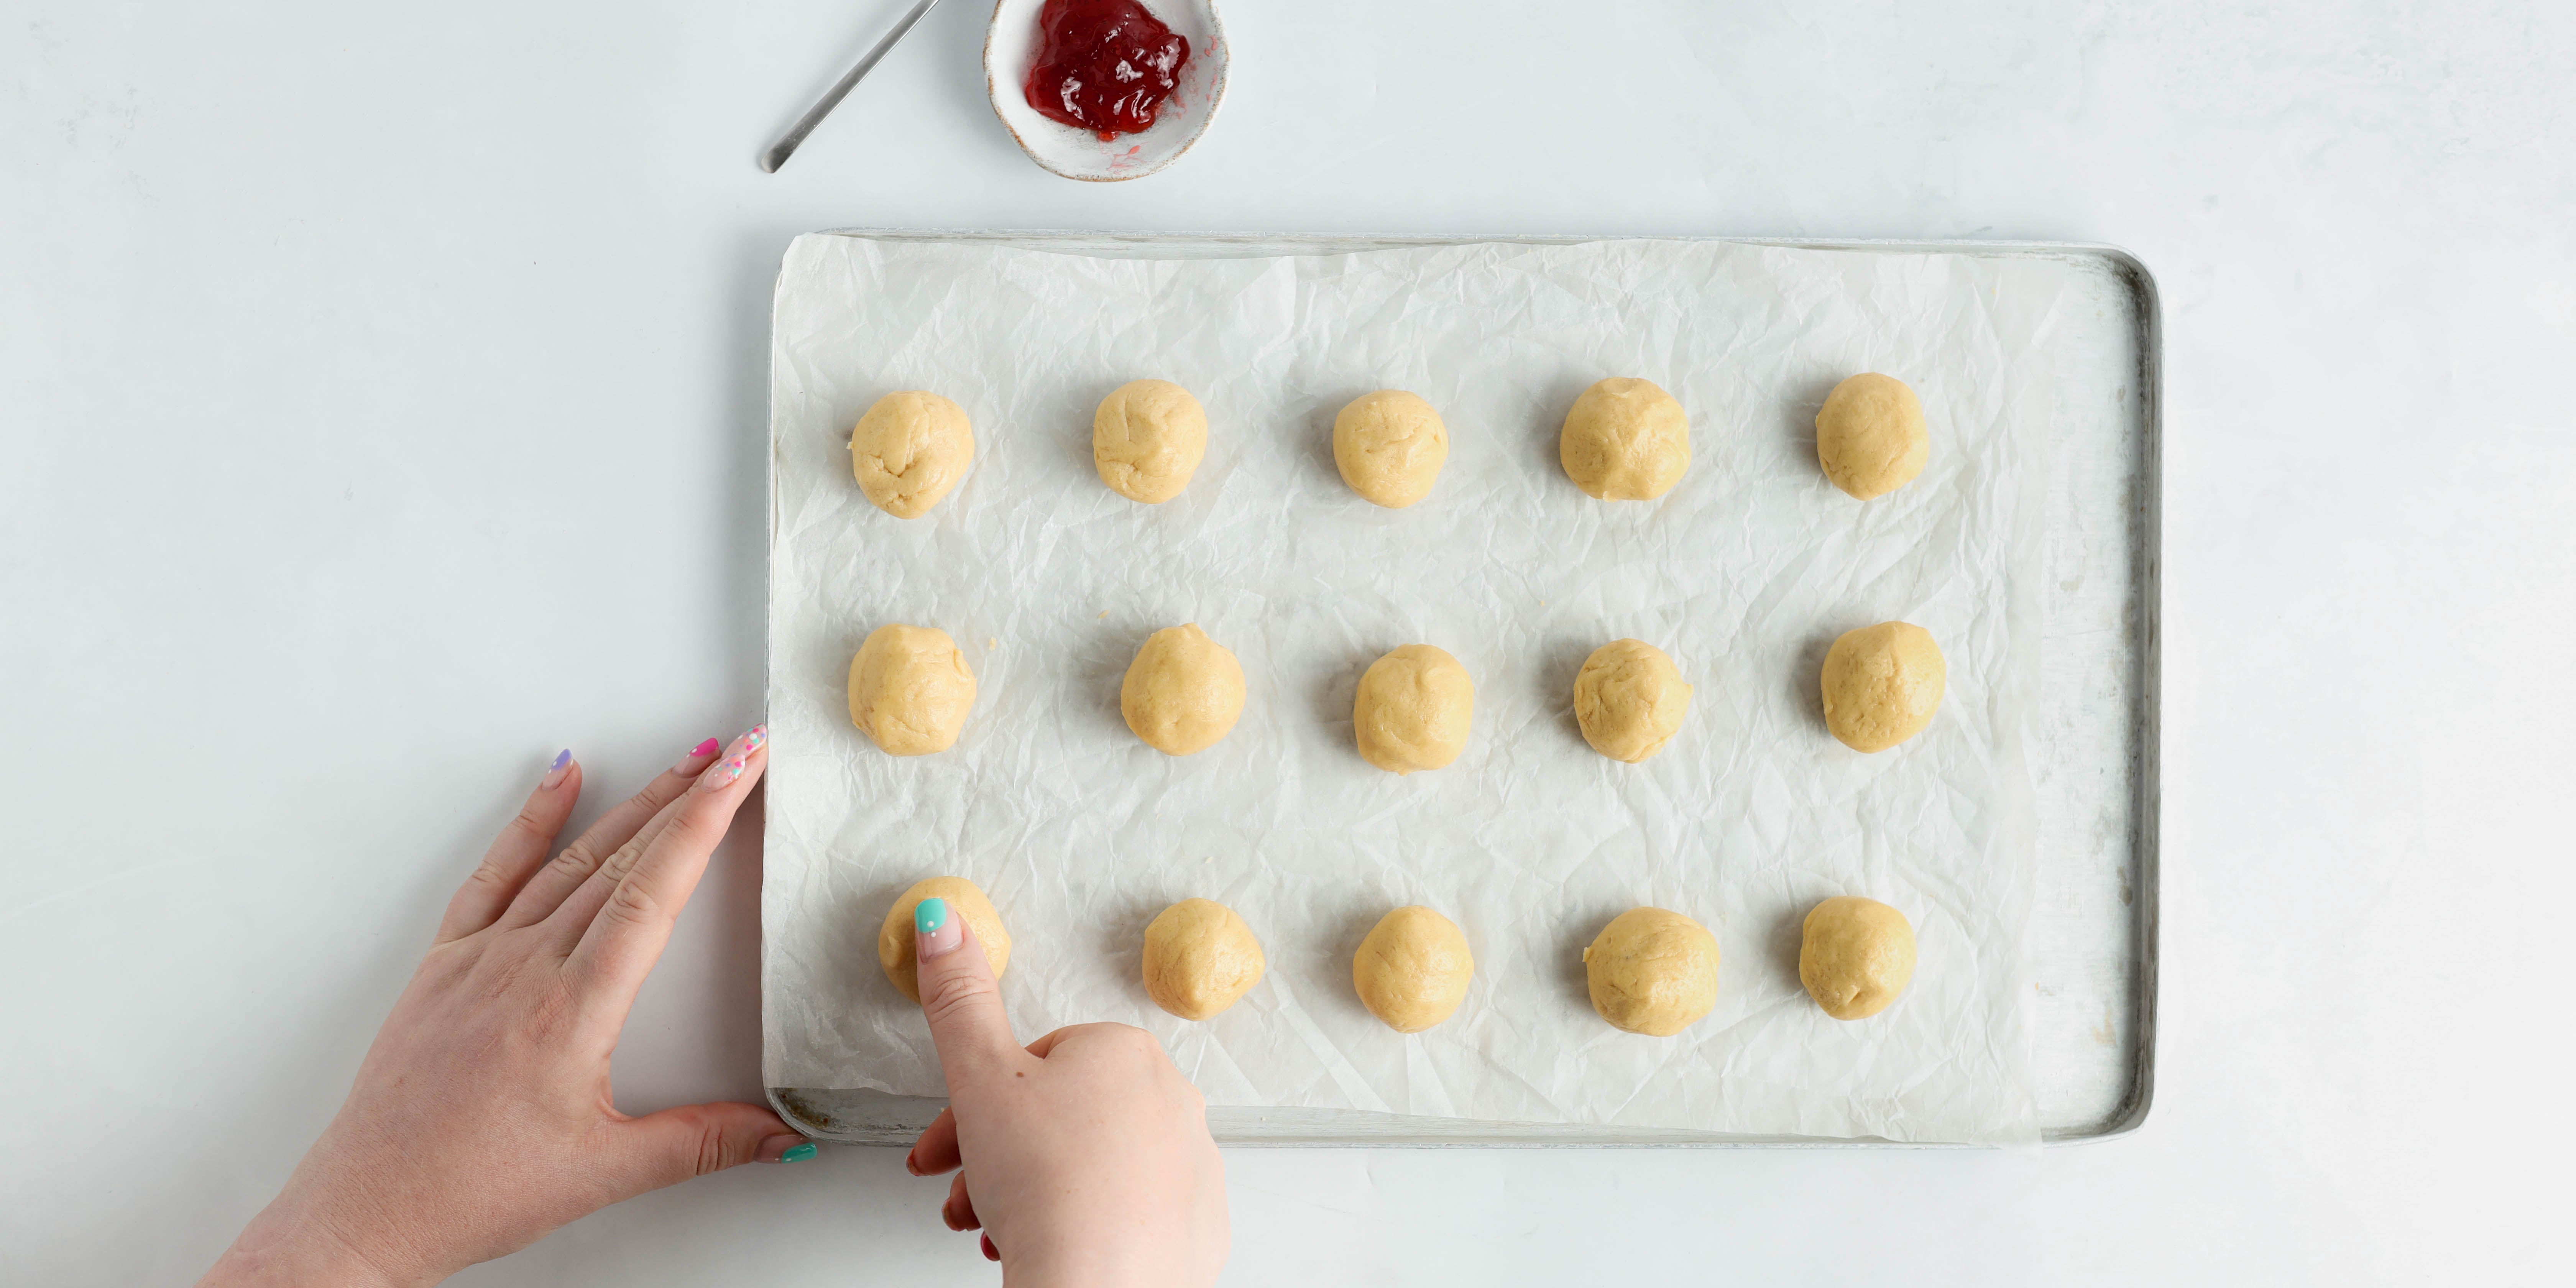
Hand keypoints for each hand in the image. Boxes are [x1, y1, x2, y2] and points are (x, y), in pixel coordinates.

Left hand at [200, 728, 800, 1287]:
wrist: (368, 1207)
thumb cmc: (470, 1190)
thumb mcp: (604, 1172)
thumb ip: (702, 1143)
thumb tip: (782, 1134)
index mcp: (572, 1011)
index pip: (654, 892)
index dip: (704, 823)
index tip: (740, 773)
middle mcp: (526, 969)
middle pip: (623, 860)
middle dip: (687, 797)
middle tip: (736, 752)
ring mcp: (481, 958)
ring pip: (570, 859)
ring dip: (632, 804)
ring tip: (680, 763)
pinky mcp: (445, 964)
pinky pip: (493, 874)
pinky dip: (532, 820)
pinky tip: (562, 778)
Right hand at [903, 902, 1227, 1286]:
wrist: (1098, 1285)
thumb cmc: (1048, 1186)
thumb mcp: (980, 1076)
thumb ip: (960, 997)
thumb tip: (944, 922)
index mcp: (1123, 1052)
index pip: (1033, 1066)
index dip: (976, 1106)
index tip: (946, 1146)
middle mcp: (1171, 1099)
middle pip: (1058, 1120)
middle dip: (996, 1158)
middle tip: (963, 1195)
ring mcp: (1191, 1164)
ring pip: (1089, 1169)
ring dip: (1031, 1197)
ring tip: (999, 1231)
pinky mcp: (1198, 1225)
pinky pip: (1129, 1215)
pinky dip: (1086, 1228)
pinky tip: (1053, 1249)